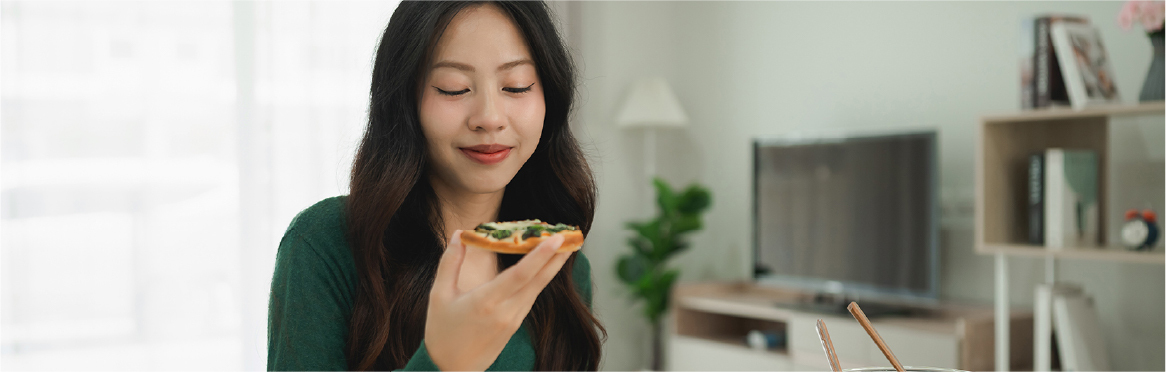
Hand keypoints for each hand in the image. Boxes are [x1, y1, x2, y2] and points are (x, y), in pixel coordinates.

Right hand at [424, 230, 570, 370]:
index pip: (519, 274)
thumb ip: (450, 263)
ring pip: (537, 289)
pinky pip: (531, 297)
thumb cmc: (442, 333)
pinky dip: (540, 280)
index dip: (540, 255)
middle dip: (556, 257)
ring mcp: (513, 320)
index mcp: (485, 302)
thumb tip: (458, 234)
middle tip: (571, 236)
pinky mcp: (515, 325)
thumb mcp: (439, 295)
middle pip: (537, 280)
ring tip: (562, 246)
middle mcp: (505, 311)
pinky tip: (545, 268)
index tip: (556, 238)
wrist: (451, 370)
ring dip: (551, 267)